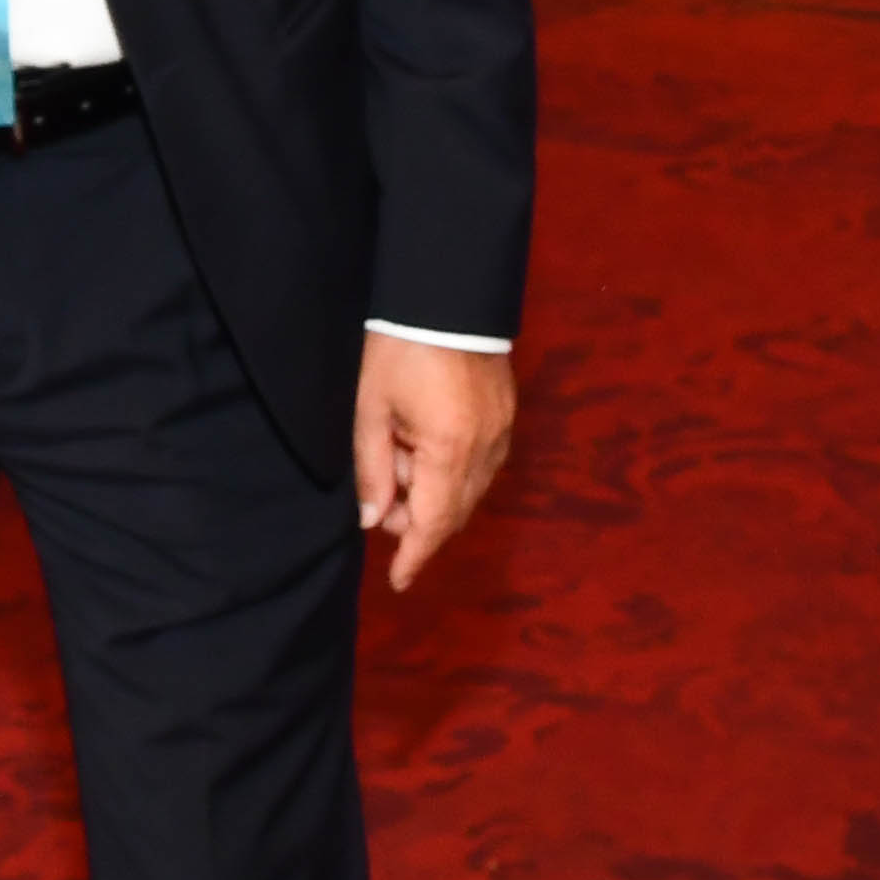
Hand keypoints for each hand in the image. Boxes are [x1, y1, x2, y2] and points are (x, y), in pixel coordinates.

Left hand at [352, 332, 515, 593]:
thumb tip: (373, 520)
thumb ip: (373, 469)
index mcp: (448, 450)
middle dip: (418, 524)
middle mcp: (485, 450)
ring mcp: (502, 433)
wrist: (446, 297)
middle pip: (454, 513)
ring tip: (400, 464)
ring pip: (470, 492)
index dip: (413, 556)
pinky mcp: (508, 418)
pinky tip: (426, 453)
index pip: (431, 523)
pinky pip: (482, 467)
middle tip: (383, 507)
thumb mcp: (371, 410)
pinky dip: (454, 476)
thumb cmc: (400, 350)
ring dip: (435, 498)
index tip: (398, 582)